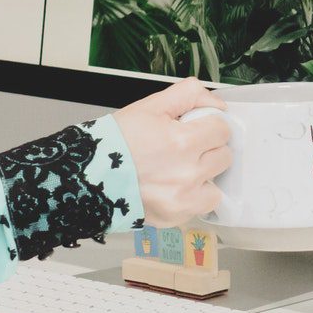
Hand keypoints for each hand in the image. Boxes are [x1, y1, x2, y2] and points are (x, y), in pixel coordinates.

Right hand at [113, 78, 230, 227]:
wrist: (88, 175)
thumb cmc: (115, 142)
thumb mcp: (149, 106)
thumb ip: (188, 95)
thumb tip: (216, 103)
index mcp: (182, 142)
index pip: (222, 129)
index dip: (209, 125)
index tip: (196, 128)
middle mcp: (187, 173)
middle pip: (224, 156)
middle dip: (209, 149)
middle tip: (186, 148)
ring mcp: (183, 199)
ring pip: (217, 185)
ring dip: (205, 177)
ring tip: (181, 170)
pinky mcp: (176, 217)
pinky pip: (201, 206)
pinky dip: (193, 197)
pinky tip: (174, 188)